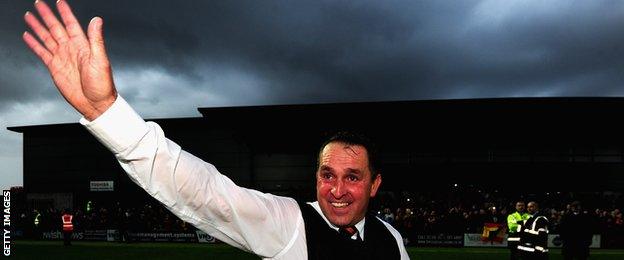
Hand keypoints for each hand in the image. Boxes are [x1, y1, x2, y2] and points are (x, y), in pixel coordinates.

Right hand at [23, 0, 116, 120]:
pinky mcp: (54, 67)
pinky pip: (42, 52)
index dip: (65, 13)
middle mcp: (71, 49)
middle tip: (39, 3)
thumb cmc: (102, 84)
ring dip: (38, 27)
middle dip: (47, 16)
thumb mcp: (100, 59)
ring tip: (30, 16)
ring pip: (47, 38)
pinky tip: (28, 36)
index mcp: (83, 45)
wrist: (95, 103)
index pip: (71, 24)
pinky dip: (34, 44)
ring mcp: (62, 57)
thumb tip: (97, 20)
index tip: (59, 2)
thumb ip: (96, 39)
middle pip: (56, 28)